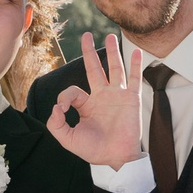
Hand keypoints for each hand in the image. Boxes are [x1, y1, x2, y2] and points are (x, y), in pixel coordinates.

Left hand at [46, 31, 146, 168]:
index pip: (73, 91)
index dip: (65, 96)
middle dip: (89, 52)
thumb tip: (56, 106)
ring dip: (112, 52)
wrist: (116, 158)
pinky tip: (136, 52)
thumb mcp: (68, 139)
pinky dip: (136, 65)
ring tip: (110, 36)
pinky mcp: (132, 99)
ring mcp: (118, 96)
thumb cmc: (94, 151)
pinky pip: (134, 79)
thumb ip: (56, 124)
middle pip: (94, 68)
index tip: (62, 108)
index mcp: (87, 105)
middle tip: (85, 35)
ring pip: (114, 69)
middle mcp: (102, 97)